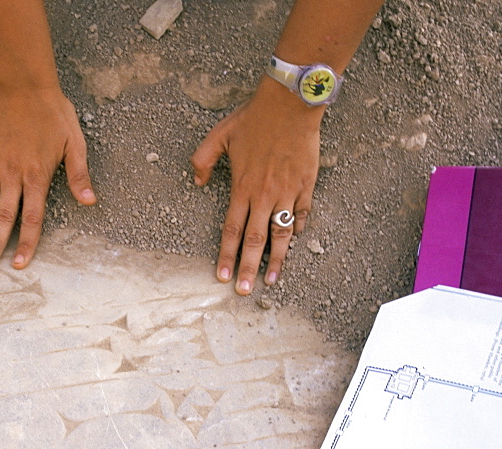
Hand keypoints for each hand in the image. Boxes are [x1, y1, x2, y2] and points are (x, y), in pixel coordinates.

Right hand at [0, 87, 96, 268]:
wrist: (24, 85)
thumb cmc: (53, 113)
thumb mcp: (75, 143)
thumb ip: (79, 175)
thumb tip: (89, 201)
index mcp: (36, 176)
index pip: (32, 219)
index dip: (27, 243)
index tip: (19, 264)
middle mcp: (12, 175)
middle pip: (2, 216)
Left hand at [192, 77, 323, 294]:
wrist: (290, 104)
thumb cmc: (254, 117)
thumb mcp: (218, 134)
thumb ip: (202, 160)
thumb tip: (196, 181)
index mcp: (241, 188)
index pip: (230, 231)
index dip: (225, 256)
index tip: (221, 276)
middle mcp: (263, 196)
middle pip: (254, 241)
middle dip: (247, 269)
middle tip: (244, 291)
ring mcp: (287, 192)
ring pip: (280, 234)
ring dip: (276, 260)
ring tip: (272, 281)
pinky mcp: (306, 185)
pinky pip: (302, 214)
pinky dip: (298, 230)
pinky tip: (295, 243)